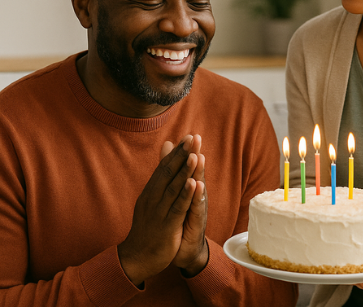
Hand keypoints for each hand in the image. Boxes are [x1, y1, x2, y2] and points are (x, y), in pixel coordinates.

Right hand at [118, 135, 199, 285]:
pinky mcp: (166, 226)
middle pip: (168, 173)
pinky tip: (193, 184)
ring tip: (194, 155)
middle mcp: (152, 198)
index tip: (189, 137)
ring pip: (173, 188)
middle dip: (182, 155)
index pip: (165, 167)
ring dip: (184, 171)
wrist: (137, 257)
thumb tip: (165, 149)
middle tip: (193, 138)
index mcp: (150, 191)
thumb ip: (160, 175)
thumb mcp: (152, 199)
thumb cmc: (148, 225)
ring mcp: (158, 212)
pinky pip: (177, 208)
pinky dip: (185, 195)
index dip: (177, 152)